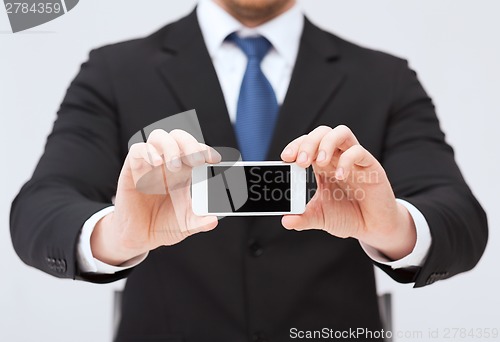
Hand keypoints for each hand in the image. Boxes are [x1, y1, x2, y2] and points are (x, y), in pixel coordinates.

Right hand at [91, 129, 220, 265]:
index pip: (196, 150)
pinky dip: (149, 152)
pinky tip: (158, 164)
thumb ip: (200, 222)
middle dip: (190, 144)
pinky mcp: (132, 169)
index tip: (215, 160)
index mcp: (185, 172)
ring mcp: (150, 165)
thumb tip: (214, 221)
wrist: (140, 238)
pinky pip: (138, 150)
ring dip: (170, 147)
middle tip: (198, 161)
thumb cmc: (164, 226)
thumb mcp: (186, 225)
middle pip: (179, 137)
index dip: (206, 150)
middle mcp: (168, 164)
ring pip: (159, 137)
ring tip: (175, 166)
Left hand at [281, 125, 415, 259]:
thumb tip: (286, 221)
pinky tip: (340, 176)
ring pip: (341, 133)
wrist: (373, 228)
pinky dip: (347, 160)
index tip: (285, 158)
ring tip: (319, 162)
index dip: (296, 146)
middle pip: (322, 133)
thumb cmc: (348, 216)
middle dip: (308, 143)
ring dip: (326, 144)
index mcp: (322, 166)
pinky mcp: (371, 167)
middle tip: (301, 161)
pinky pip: (359, 152)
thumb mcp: (321, 218)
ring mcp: (354, 161)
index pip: (307, 144)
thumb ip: (303, 218)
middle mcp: (338, 158)